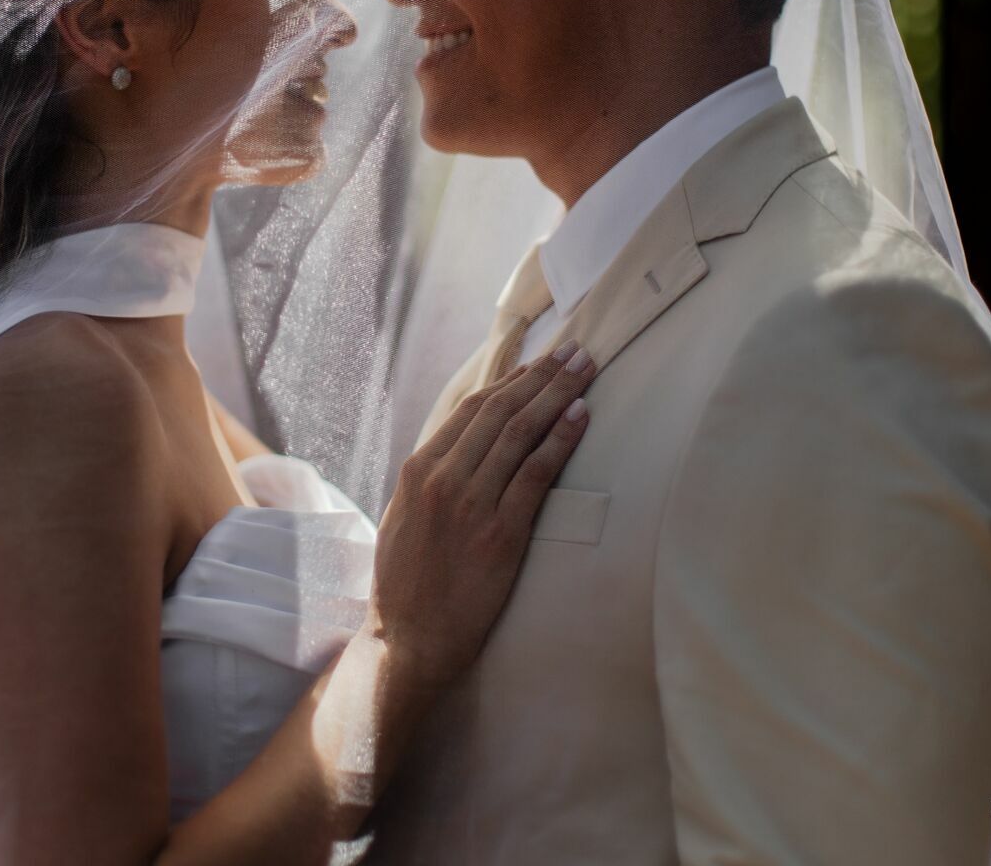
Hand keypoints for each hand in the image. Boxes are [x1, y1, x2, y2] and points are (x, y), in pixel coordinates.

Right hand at [367, 342, 595, 693]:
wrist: (408, 639)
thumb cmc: (406, 584)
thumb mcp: (405, 517)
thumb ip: (431, 479)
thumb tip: (462, 447)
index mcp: (419, 470)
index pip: (471, 410)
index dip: (510, 381)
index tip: (538, 363)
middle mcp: (443, 478)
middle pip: (500, 411)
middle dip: (542, 376)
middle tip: (574, 351)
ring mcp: (471, 503)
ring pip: (520, 433)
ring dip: (557, 395)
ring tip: (584, 370)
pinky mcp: (499, 533)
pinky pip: (535, 474)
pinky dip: (560, 440)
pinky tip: (581, 416)